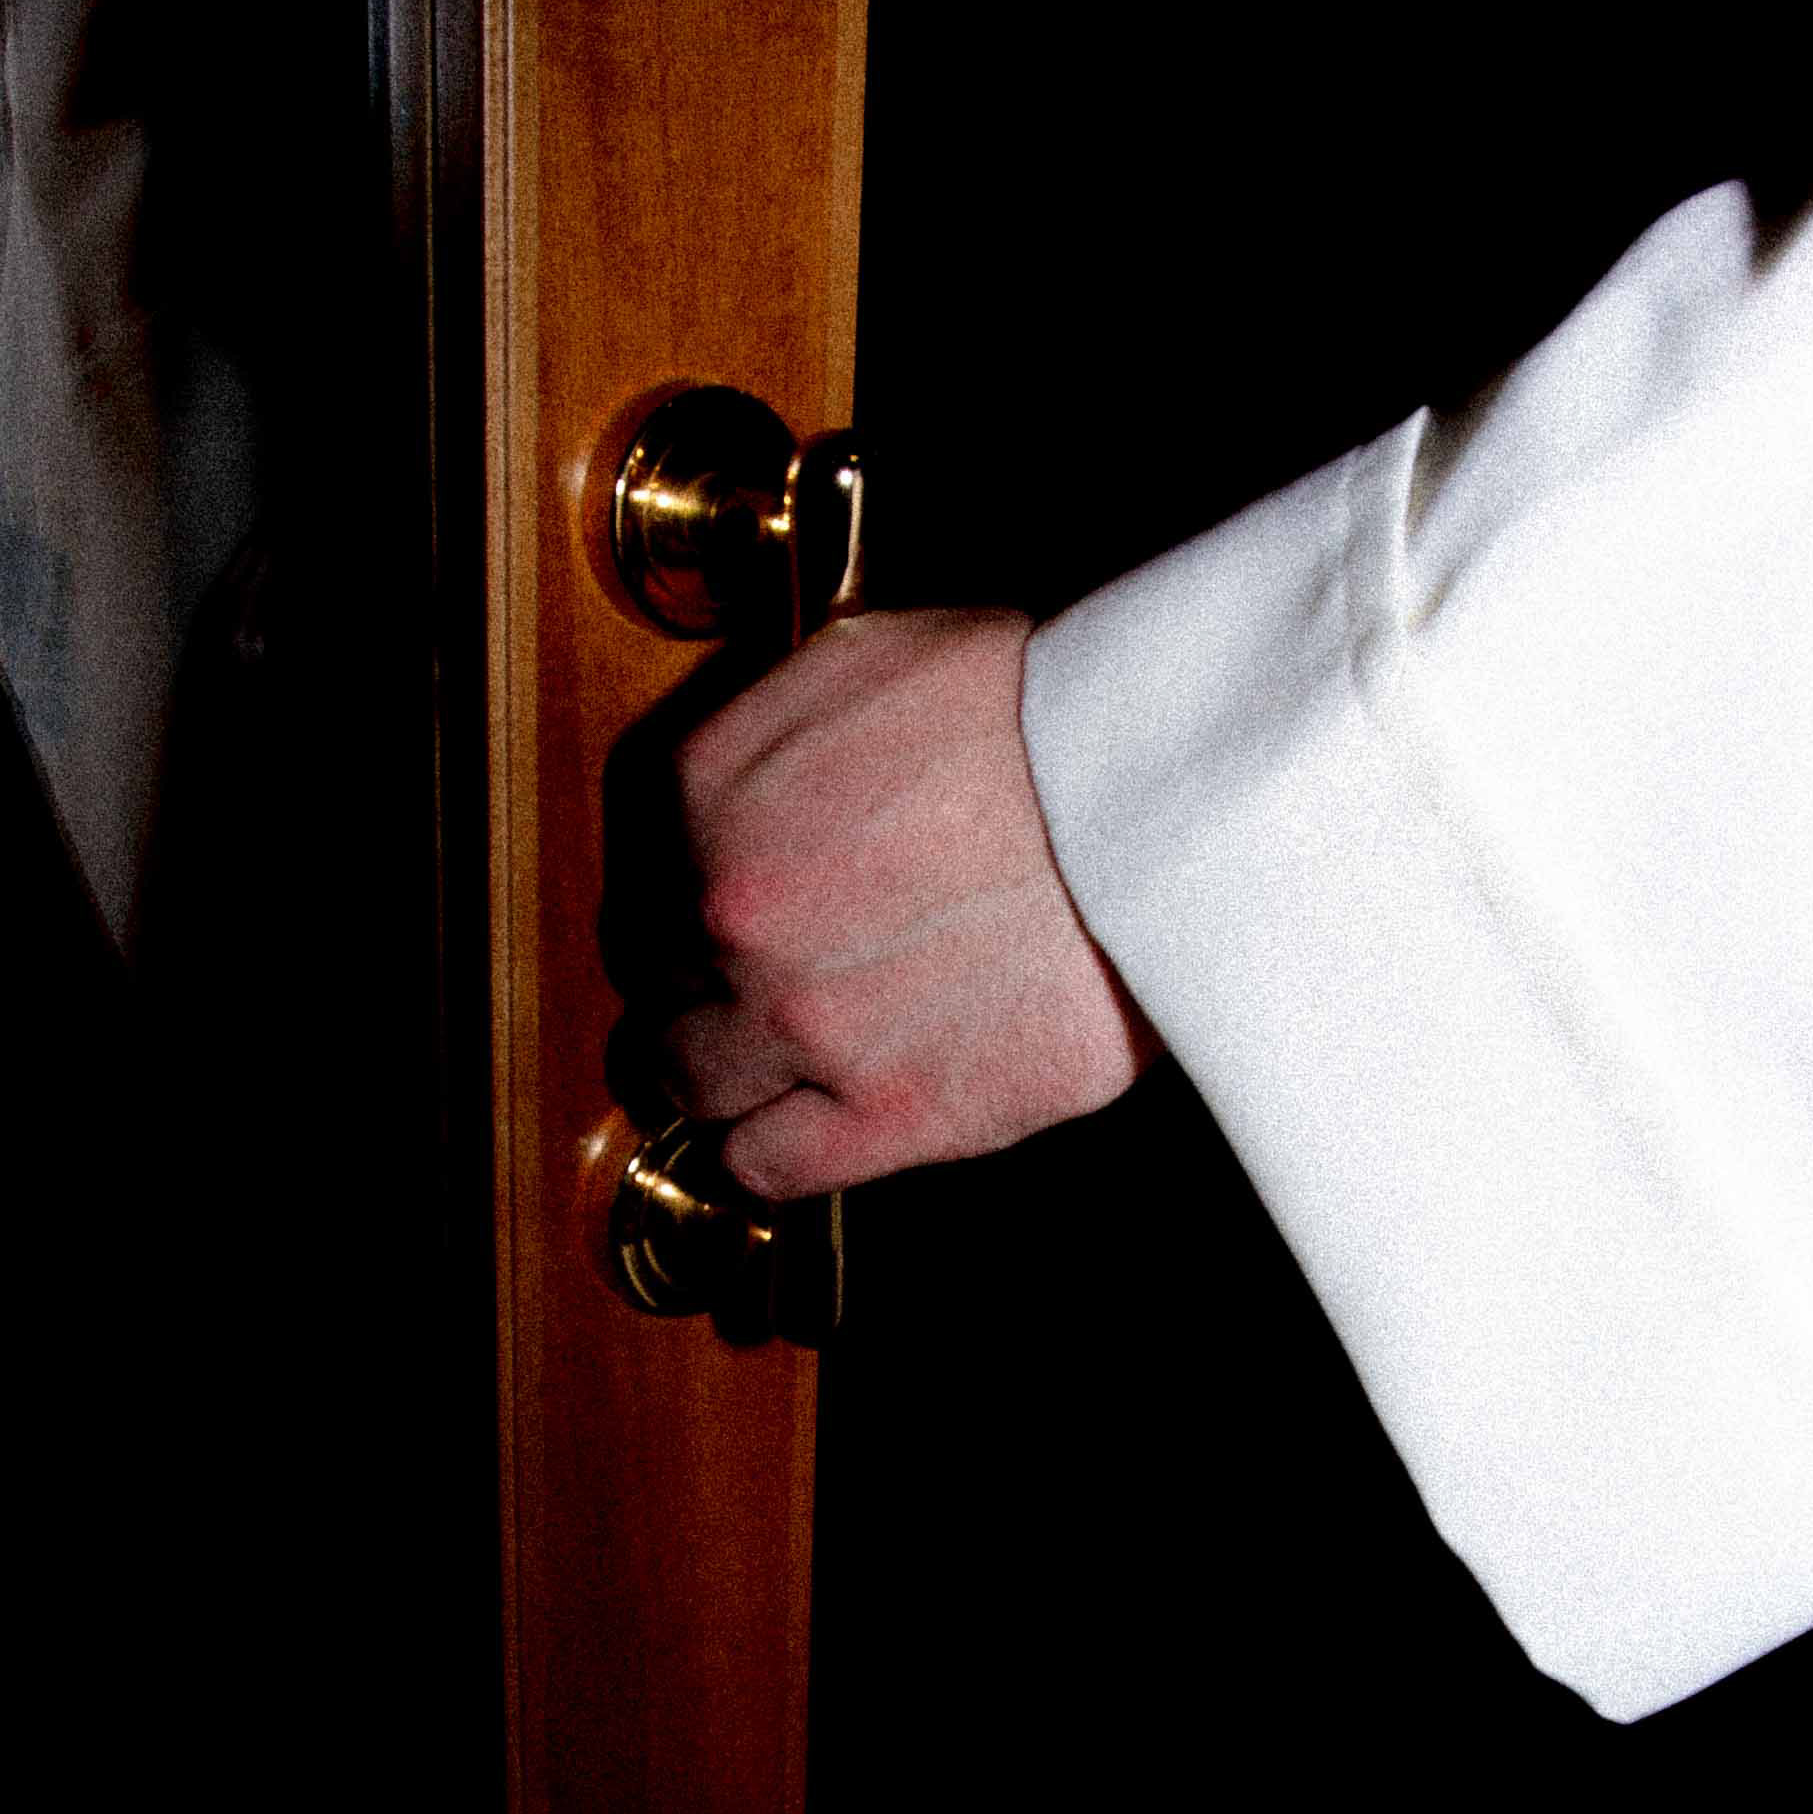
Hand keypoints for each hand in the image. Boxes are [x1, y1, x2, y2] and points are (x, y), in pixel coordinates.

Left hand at [659, 608, 1159, 1195]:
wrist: (1166, 792)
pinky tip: (795, 1127)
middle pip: (662, 981)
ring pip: (693, 1082)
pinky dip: (765, 1151)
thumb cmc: (1043, 709)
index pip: (646, 872)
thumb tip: (730, 787)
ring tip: (761, 1066)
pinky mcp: (887, 1112)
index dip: (686, 896)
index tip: (726, 910)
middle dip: (697, 985)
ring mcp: (803, 1022)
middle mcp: (732, 912)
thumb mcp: (870, 648)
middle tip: (754, 983)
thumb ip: (765, 721)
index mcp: (713, 792)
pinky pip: (765, 1165)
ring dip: (714, 1074)